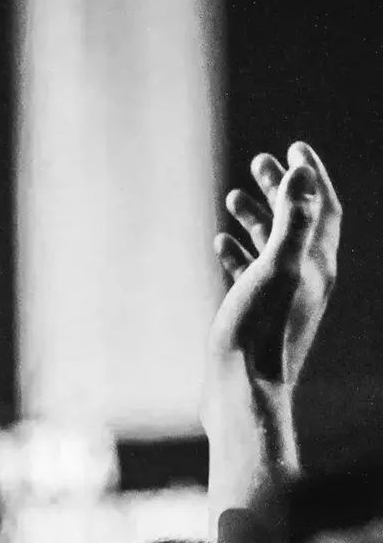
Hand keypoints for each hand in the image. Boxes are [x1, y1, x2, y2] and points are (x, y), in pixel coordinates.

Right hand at [210, 141, 339, 391]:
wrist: (241, 393)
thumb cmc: (259, 333)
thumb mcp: (278, 268)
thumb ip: (294, 219)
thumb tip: (302, 170)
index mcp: (316, 266)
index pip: (321, 208)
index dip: (309, 177)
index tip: (293, 148)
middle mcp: (303, 280)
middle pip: (296, 223)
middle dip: (280, 191)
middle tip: (259, 163)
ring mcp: (278, 299)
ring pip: (271, 247)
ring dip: (256, 219)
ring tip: (234, 197)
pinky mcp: (254, 317)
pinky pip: (250, 274)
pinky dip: (239, 252)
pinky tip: (221, 244)